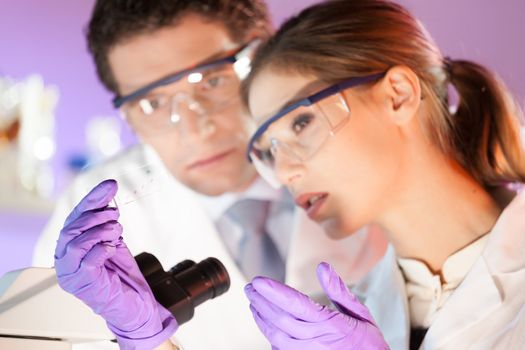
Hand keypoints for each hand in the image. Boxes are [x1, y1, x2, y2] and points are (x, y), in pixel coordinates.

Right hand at [54, 179, 177, 349]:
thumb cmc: (120, 272)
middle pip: (72, 227)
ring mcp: (70, 272)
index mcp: (70, 245)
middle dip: (96, 215)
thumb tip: (109, 191)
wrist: (133, 301)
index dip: (93, 198)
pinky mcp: (82, 283)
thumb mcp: (113, 238)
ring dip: (100, 231)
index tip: (111, 185)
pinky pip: (86, 260)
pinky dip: (101, 248)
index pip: (76, 216)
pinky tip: (113, 247)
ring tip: (116, 232)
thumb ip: (107, 219)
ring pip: (76, 241)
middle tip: (115, 215)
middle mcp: (65, 258)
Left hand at [244, 262, 388, 349]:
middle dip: (261, 302)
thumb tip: (323, 267)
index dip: (273, 292)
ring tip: (253, 304)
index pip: (295, 304)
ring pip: (276, 336)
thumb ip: (339, 291)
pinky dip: (270, 336)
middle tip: (250, 288)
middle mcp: (317, 340)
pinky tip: (266, 324)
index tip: (258, 281)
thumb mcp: (361, 313)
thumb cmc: (368, 343)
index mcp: (330, 324)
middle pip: (280, 319)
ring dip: (261, 319)